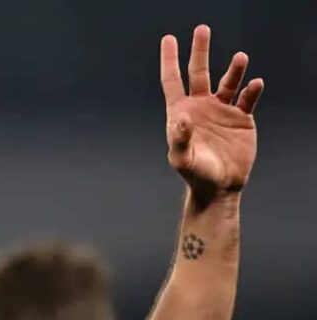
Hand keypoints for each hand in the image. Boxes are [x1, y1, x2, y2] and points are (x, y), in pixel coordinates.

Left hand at [161, 25, 262, 194]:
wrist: (219, 186)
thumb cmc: (195, 173)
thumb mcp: (182, 158)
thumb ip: (180, 138)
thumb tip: (182, 119)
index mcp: (181, 111)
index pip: (172, 80)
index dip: (170, 60)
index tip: (169, 39)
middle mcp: (201, 106)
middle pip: (199, 72)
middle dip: (200, 51)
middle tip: (202, 29)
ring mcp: (222, 110)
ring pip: (227, 82)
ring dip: (234, 70)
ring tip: (240, 58)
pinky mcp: (241, 118)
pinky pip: (247, 99)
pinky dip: (251, 90)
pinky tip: (254, 83)